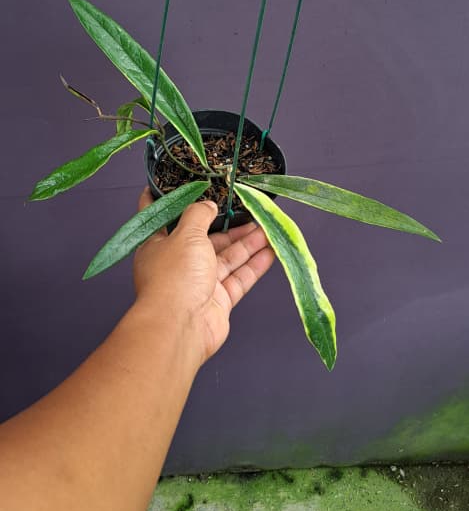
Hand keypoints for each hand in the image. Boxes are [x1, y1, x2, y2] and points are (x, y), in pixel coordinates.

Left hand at [133, 187, 274, 367]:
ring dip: (247, 242)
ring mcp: (199, 282)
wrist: (181, 327)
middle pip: (206, 238)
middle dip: (228, 224)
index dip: (171, 199)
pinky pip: (239, 277)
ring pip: (227, 257)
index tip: (182, 183)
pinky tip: (271, 251)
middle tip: (250, 209)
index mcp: (159, 244)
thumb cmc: (174, 277)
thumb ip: (199, 214)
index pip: (162, 216)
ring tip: (268, 227)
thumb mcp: (185, 234)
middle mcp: (178, 262)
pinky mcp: (219, 300)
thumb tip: (208, 204)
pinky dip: (255, 264)